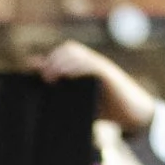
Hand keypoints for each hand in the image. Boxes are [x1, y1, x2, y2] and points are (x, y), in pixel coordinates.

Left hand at [39, 39, 156, 136]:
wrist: (133, 115)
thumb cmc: (106, 109)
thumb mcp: (80, 102)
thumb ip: (63, 96)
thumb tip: (44, 91)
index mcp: (84, 67)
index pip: (63, 53)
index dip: (47, 59)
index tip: (32, 69)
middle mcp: (92, 63)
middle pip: (69, 49)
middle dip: (53, 60)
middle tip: (43, 76)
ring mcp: (100, 66)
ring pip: (78, 54)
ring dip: (61, 62)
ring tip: (50, 76)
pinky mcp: (109, 74)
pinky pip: (91, 65)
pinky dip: (77, 67)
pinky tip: (66, 75)